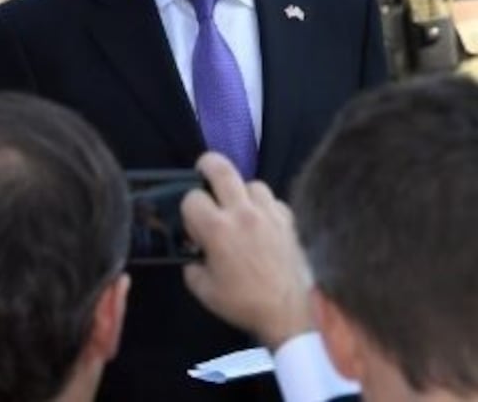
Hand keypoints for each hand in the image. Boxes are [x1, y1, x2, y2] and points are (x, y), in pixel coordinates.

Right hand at [181, 152, 313, 348]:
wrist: (289, 312)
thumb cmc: (244, 303)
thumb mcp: (205, 292)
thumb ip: (192, 268)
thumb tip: (194, 257)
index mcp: (217, 228)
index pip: (192, 197)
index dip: (188, 209)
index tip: (193, 226)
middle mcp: (243, 212)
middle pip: (221, 168)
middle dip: (207, 165)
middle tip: (203, 170)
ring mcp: (269, 212)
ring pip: (252, 183)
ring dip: (241, 192)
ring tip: (240, 209)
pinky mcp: (290, 219)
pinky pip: (274, 201)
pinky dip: (265, 207)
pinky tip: (264, 223)